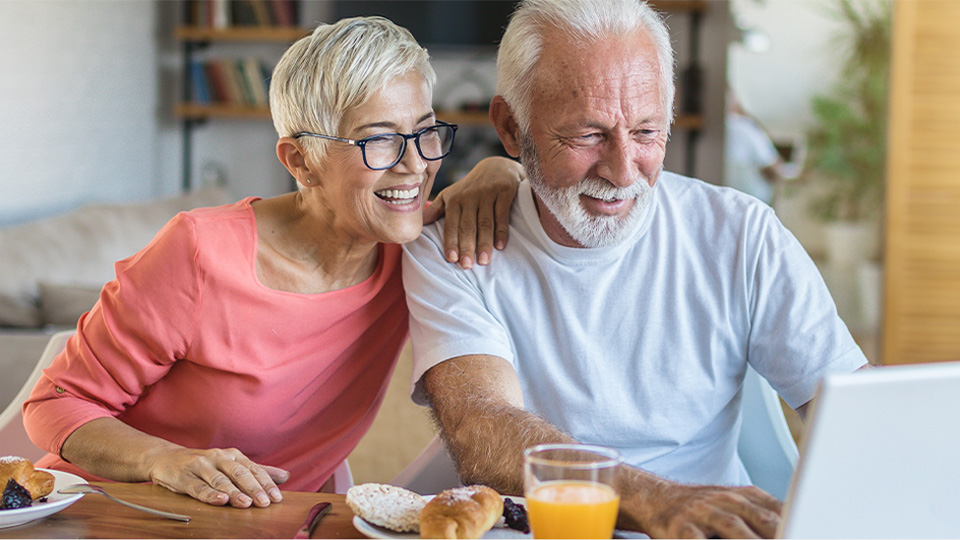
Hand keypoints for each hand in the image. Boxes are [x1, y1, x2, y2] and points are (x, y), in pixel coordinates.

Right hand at [147, 446, 288, 507]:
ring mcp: (201, 466)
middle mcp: (219, 458)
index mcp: (233, 455)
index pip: (254, 469)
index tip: (277, 497)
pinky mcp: (184, 476)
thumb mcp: (232, 463)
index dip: (266, 483)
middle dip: (254, 488)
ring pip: (220, 480)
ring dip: (234, 492)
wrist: (166, 458)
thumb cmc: (204, 464)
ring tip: (246, 503)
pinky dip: (210, 494)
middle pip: (239, 473)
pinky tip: (220, 500)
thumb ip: (257, 471)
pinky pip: (198, 487)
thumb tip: (285, 476)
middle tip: (265, 502)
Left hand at [424, 156, 522, 268]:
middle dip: (466, 246)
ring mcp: (487, 194)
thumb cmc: (470, 187)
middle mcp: (470, 196)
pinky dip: (501, 231)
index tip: (451, 259)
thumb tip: (418, 227)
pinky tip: (500, 246)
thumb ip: (436, 211)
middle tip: (466, 266)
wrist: (496, 166)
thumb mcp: (451, 195)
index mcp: (454, 199)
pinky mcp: (504, 192)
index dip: (451, 241)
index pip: (451, 224)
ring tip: (483, 261)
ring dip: (484, 243)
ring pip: (485, 222)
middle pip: (468, 226)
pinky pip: (502, 214)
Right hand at [624, 480, 782, 538]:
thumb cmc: (703, 508)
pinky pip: (698, 539)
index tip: (808, 530)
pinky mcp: (682, 528)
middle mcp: (726, 501)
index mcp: (745, 496)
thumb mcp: (736, 503)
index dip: (797, 521)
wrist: (656, 498)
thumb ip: (764, 515)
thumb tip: (794, 525)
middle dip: (781, 531)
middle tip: (795, 536)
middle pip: (761, 519)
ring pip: (733, 528)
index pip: (778, 510)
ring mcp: (704, 513)